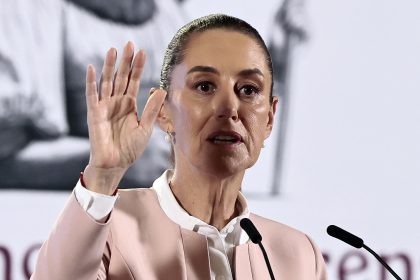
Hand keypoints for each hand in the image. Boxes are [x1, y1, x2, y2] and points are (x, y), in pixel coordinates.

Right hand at [83, 42, 166, 193]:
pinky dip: (91, 82)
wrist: (115, 164)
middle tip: (130, 43)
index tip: (143, 52)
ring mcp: (104, 106)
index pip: (134, 81)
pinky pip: (92, 95)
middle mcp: (117, 102)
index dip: (137, 67)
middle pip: (121, 77)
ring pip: (107, 82)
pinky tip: (92, 68)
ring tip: (114, 50)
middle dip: (125, 61)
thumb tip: (162, 90)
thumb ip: (152, 109)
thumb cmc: (130, 148)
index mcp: (129, 104)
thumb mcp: (145, 128)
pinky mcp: (94, 113)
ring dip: (110, 66)